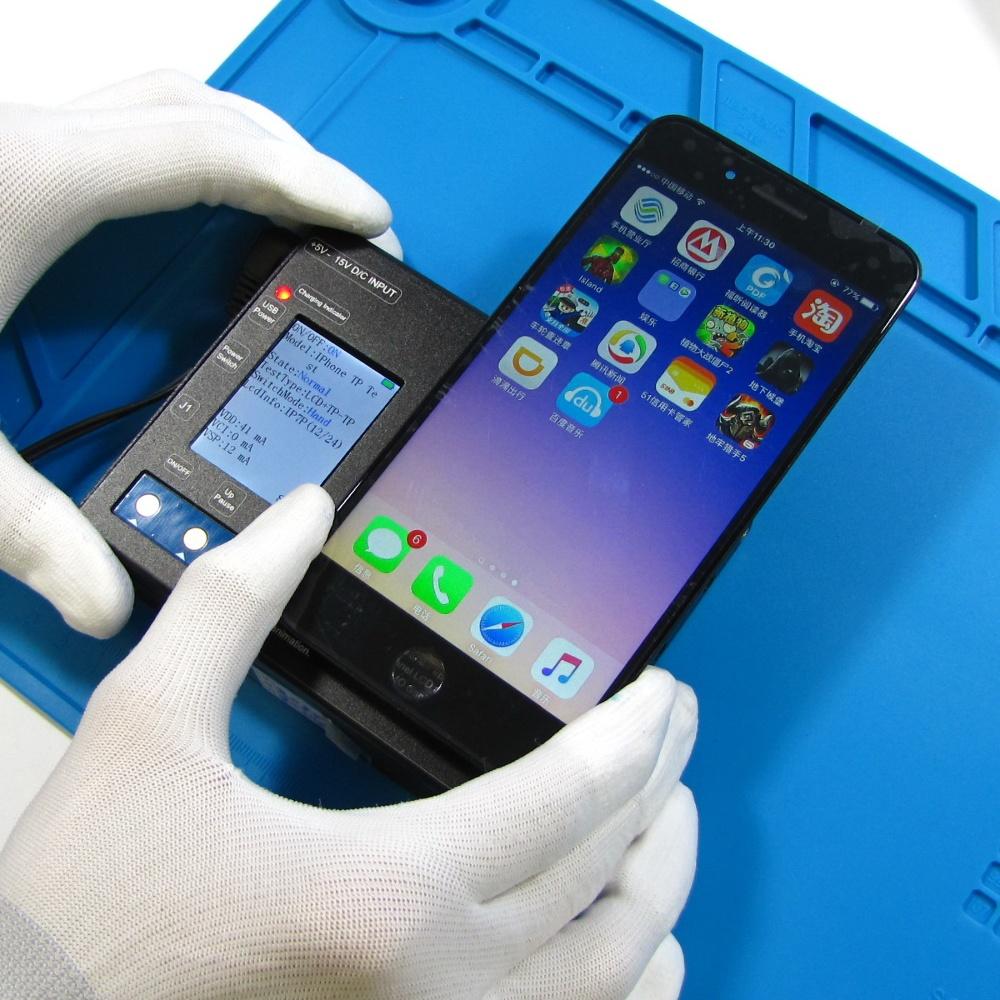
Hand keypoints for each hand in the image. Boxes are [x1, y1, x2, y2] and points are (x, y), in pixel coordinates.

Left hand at [0, 69, 396, 637]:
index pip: (212, 154)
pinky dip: (183, 157)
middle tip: (347, 220)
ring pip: (158, 105)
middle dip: (291, 155)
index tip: (371, 218)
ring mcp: (8, 140)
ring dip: (240, 145)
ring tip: (291, 207)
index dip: (308, 182)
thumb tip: (102, 604)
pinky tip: (189, 215)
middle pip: (200, 109)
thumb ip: (23, 529)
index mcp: (35, 185)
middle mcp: (26, 141)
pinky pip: (119, 131)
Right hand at [0, 486, 697, 998]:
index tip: (663, 691)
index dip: (633, 732)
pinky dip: (630, 988)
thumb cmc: (83, 914)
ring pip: (615, 973)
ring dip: (662, 885)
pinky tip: (644, 951)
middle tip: (675, 726)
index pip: (567, 796)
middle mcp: (437, 990)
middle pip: (607, 874)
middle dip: (661, 785)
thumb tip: (301, 515)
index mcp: (380, 893)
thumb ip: (231, 606)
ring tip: (673, 816)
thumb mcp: (145, 731)